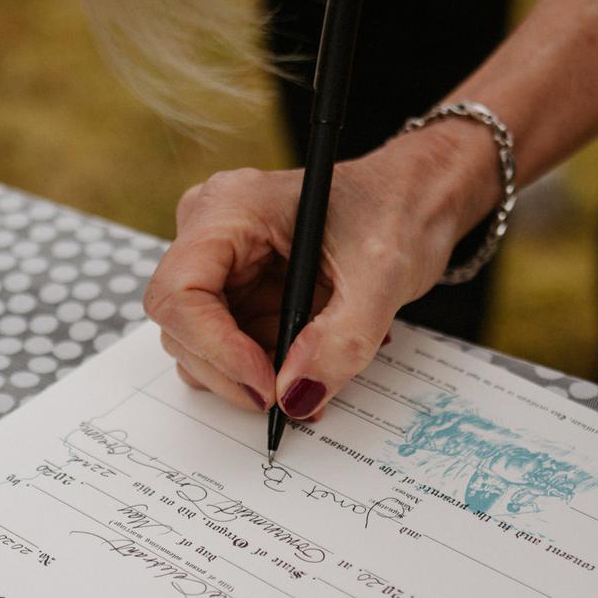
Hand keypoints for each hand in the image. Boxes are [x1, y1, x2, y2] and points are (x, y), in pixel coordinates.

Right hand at [144, 120, 496, 417]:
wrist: (415, 199)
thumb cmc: (397, 210)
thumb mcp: (382, 277)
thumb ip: (340, 342)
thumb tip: (295, 397)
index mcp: (231, 207)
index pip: (181, 291)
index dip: (215, 348)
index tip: (266, 385)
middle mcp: (211, 231)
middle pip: (182, 325)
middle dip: (232, 372)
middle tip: (291, 397)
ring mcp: (221, 263)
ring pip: (200, 344)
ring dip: (250, 374)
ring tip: (313, 370)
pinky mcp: (237, 289)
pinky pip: (229, 346)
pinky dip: (264, 367)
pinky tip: (309, 359)